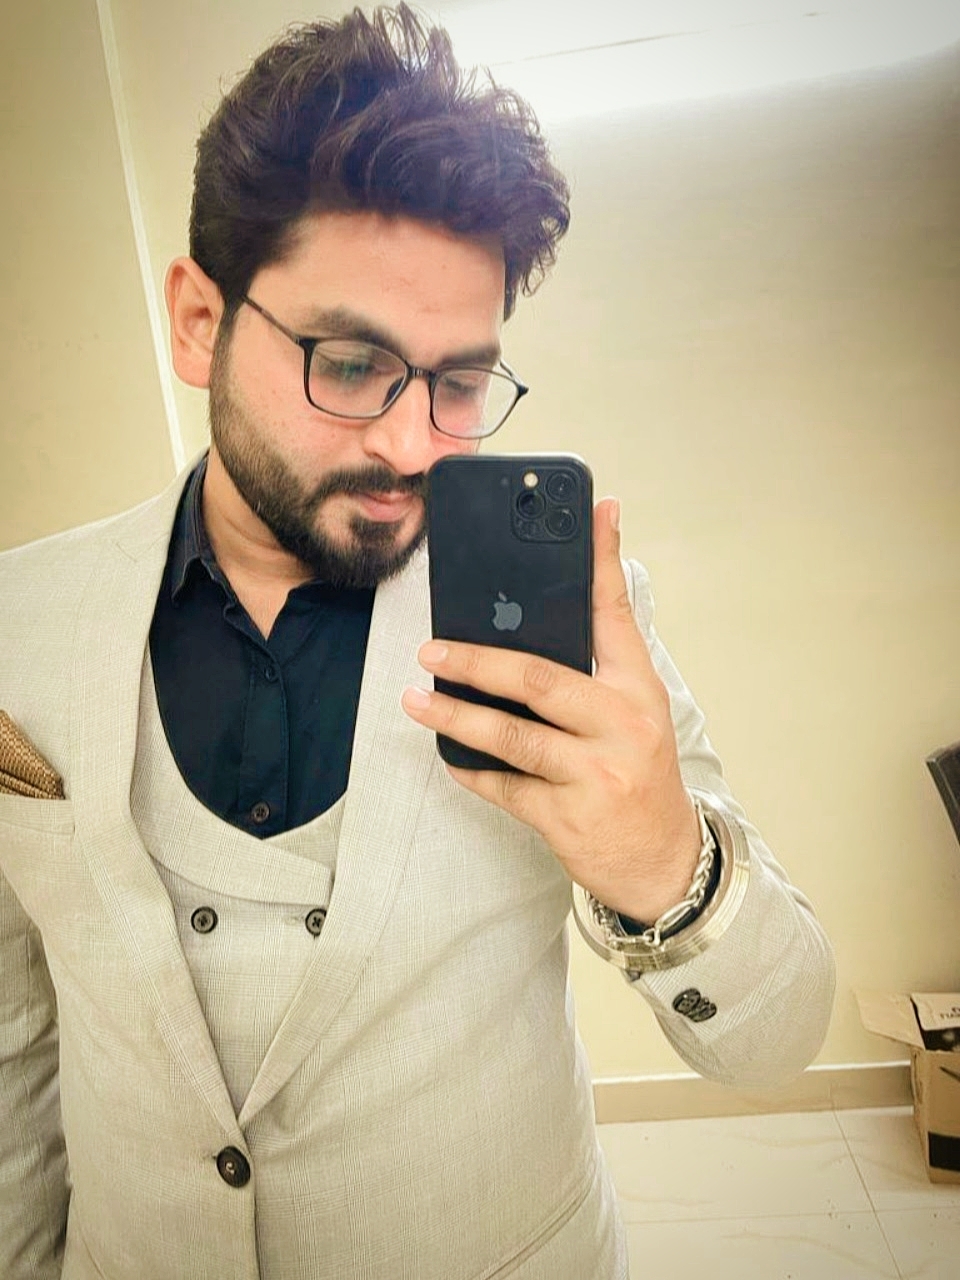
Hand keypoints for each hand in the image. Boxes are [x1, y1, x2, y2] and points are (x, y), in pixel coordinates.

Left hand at [401, 498, 700, 922]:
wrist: (663, 861)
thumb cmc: (639, 772)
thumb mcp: (636, 711)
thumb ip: (599, 662)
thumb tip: (550, 608)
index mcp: (639, 690)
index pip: (616, 614)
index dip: (604, 560)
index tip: (595, 510)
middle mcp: (623, 726)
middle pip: (541, 680)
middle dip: (478, 662)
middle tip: (431, 651)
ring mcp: (596, 774)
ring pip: (513, 737)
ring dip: (456, 717)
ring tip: (417, 700)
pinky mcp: (569, 818)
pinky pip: (506, 788)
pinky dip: (473, 771)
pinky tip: (449, 757)